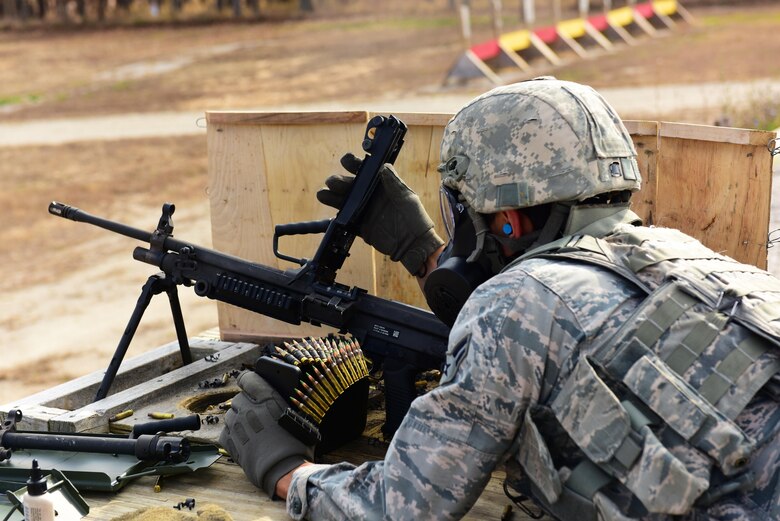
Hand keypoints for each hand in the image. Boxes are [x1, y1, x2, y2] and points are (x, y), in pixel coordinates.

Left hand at [219, 371, 313, 497]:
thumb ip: (283, 406)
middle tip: (255, 412)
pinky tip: (241, 438)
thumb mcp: (297, 418)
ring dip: (237, 418)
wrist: (284, 471)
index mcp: (268, 399)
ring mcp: (238, 426)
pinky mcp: (231, 443)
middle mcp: (250, 409)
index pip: (248, 378)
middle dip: (245, 403)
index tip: (249, 383)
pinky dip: (231, 433)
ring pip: (229, 415)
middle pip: (238, 398)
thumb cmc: (297, 446)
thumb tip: (280, 401)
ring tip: (249, 428)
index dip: (248, 380)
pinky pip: (224, 432)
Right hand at [317, 153, 443, 275]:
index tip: (347, 161)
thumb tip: (384, 166)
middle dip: (339, 181)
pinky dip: (338, 216)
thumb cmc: (415, 219)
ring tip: (322, 194)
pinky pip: (346, 219)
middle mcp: (370, 195)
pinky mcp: (360, 226)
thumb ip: (394, 183)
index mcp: (381, 185)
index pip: (364, 171)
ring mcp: (364, 210)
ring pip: (344, 201)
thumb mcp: (406, 198)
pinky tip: (331, 213)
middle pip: (350, 185)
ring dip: (332, 196)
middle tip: (332, 182)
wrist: (413, 244)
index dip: (354, 164)